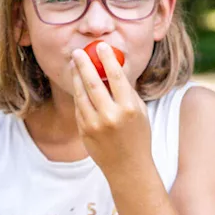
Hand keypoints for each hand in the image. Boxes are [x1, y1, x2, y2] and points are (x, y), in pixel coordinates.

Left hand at [68, 42, 152, 174]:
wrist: (128, 167)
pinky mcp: (84, 131)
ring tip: (74, 65)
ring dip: (76, 77)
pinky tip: (77, 84)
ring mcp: (95, 125)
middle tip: (78, 52)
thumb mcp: (140, 112)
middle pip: (93, 83)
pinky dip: (78, 94)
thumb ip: (126, 92)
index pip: (116, 77)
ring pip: (81, 94)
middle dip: (84, 64)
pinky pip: (79, 107)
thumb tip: (113, 67)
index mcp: (129, 108)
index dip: (107, 59)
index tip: (101, 47)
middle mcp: (111, 116)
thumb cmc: (137, 135)